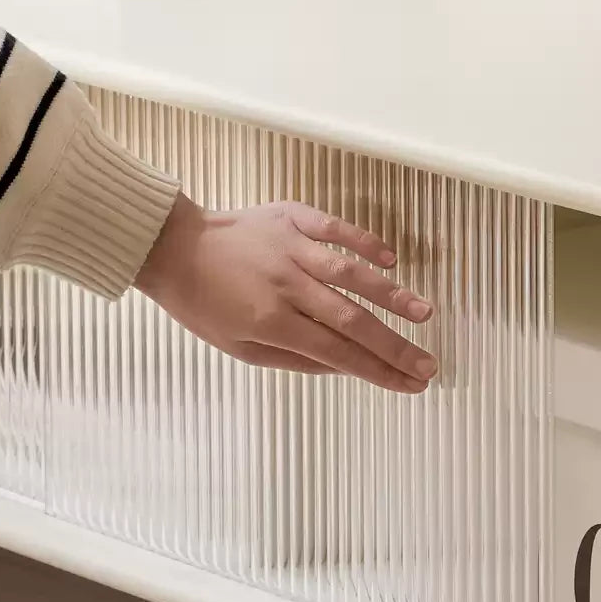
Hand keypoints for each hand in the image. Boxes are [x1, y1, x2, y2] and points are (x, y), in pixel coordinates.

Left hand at [133, 194, 438, 393]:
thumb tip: (346, 366)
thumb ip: (296, 359)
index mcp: (271, 322)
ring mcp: (290, 247)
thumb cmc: (203, 305)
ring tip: (424, 313)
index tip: (410, 385)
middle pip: (352, 320)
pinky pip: (335, 228)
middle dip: (396, 346)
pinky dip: (365, 241)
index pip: (338, 353)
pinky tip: (390, 260)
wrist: (171, 249)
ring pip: (351, 273)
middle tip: (429, 364)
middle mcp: (286, 284)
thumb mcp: (240, 349)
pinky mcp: (291, 217)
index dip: (378, 372)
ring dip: (392, 295)